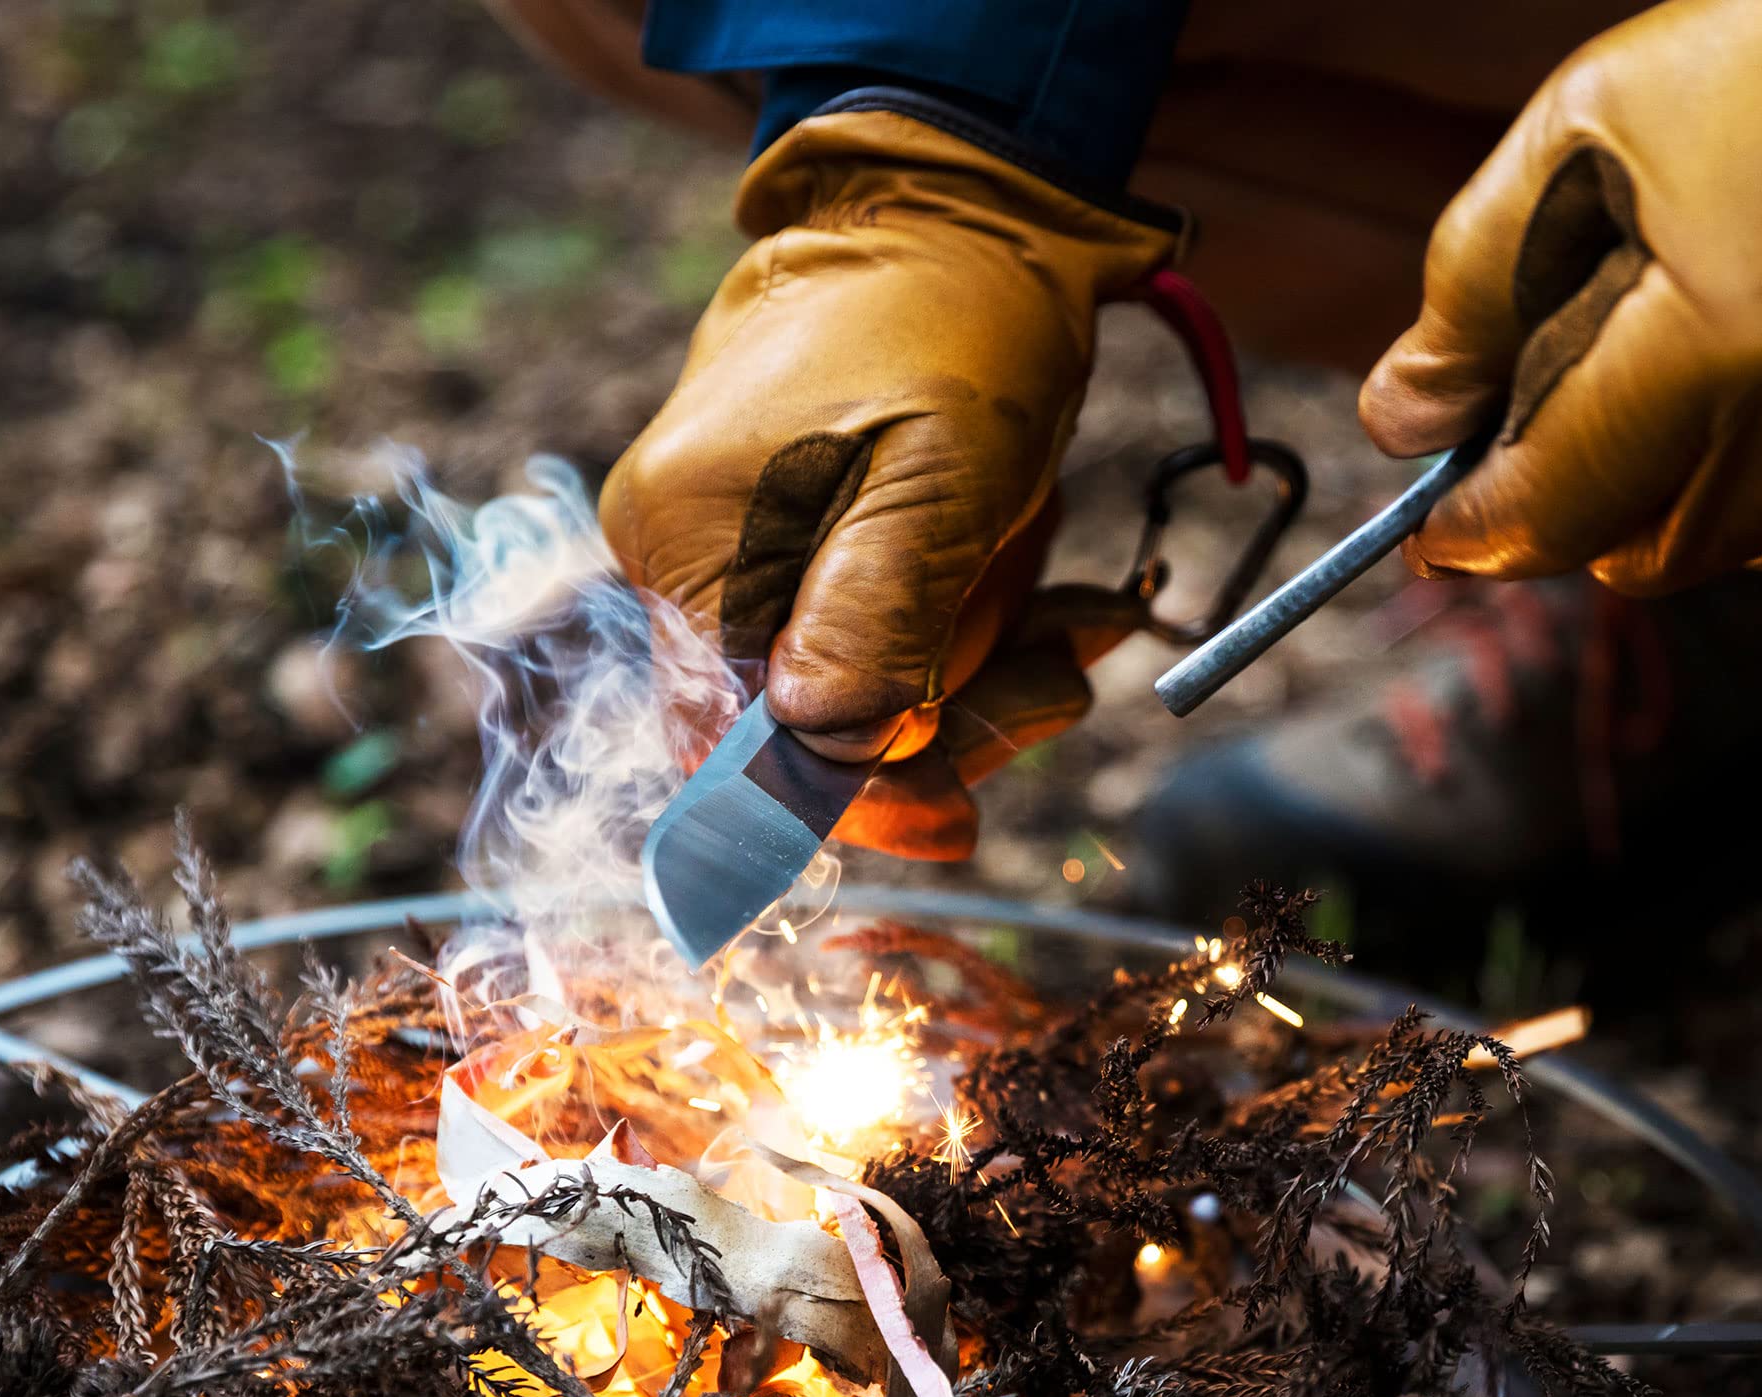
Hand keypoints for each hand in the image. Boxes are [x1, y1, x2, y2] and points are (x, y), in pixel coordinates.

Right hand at [602, 106, 1175, 855]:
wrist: (962, 209)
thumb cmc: (955, 317)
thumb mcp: (938, 471)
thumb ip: (879, 614)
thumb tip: (833, 752)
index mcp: (687, 547)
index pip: (744, 742)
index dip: (854, 798)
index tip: (958, 822)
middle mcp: (685, 563)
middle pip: (805, 731)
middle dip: (945, 726)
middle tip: (1059, 684)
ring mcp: (736, 558)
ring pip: (856, 698)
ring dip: (980, 684)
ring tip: (1075, 624)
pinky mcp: (796, 553)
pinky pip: (879, 645)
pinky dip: (973, 646)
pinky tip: (1055, 611)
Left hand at [1359, 0, 1761, 594]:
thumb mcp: (1593, 131)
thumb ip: (1475, 291)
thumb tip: (1408, 421)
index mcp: (1718, 354)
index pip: (1542, 516)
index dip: (1465, 528)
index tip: (1427, 524)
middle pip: (1640, 554)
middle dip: (1568, 508)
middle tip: (1535, 421)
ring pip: (1723, 541)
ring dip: (1658, 489)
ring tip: (1650, 361)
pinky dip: (1741, 464)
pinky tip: (1731, 369)